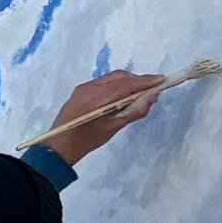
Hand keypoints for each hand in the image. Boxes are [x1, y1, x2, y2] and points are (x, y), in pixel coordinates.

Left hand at [40, 67, 176, 161]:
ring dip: (128, 82)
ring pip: (112, 78)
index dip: (145, 81)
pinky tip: (124, 94)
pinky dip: (117, 85)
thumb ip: (134, 111)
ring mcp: (84, 87)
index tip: (162, 80)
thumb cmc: (87, 141)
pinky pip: (104, 82)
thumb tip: (152, 96)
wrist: (59, 145)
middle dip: (138, 80)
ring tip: (141, 92)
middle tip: (154, 88)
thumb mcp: (113, 128)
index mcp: (97, 99)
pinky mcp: (81, 89)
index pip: (126, 84)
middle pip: (119, 77)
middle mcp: (89, 88)